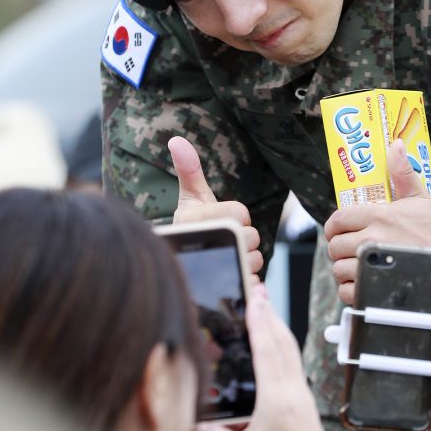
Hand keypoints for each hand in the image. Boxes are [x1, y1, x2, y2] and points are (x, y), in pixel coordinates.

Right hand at [168, 136, 262, 278]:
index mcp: (196, 219)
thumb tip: (176, 140)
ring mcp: (213, 271)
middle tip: (225, 241)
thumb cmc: (191, 229)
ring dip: (246, 259)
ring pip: (254, 260)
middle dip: (244, 238)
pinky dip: (248, 279)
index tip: (219, 221)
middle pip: (251, 237)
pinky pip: (252, 282)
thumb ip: (188, 170)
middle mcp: (203, 245)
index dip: (236, 215)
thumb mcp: (190, 198)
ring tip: (226, 259)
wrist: (180, 269)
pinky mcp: (225, 290)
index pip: (240, 212)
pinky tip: (232, 276)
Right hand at [195, 284, 338, 430]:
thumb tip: (194, 424)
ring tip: (266, 303)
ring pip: (291, 347)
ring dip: (278, 322)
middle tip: (259, 288)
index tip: (254, 297)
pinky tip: (277, 338)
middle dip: (269, 311)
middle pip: (282, 340)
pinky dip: (284, 340)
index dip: (259, 321)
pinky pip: (294, 359)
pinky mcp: (304, 397)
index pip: (267, 349)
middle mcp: (292, 388)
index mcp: (277, 398)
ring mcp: (301, 391)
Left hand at [325, 139, 430, 308]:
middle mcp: (369, 239)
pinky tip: (364, 285)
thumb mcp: (421, 199)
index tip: (343, 231)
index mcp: (377, 215)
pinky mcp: (374, 291)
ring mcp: (370, 267)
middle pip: (334, 245)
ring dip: (346, 270)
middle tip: (354, 250)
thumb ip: (402, 173)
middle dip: (341, 248)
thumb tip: (395, 145)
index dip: (336, 227)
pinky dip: (352, 291)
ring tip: (361, 268)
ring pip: (338, 269)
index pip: (336, 219)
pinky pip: (347, 292)